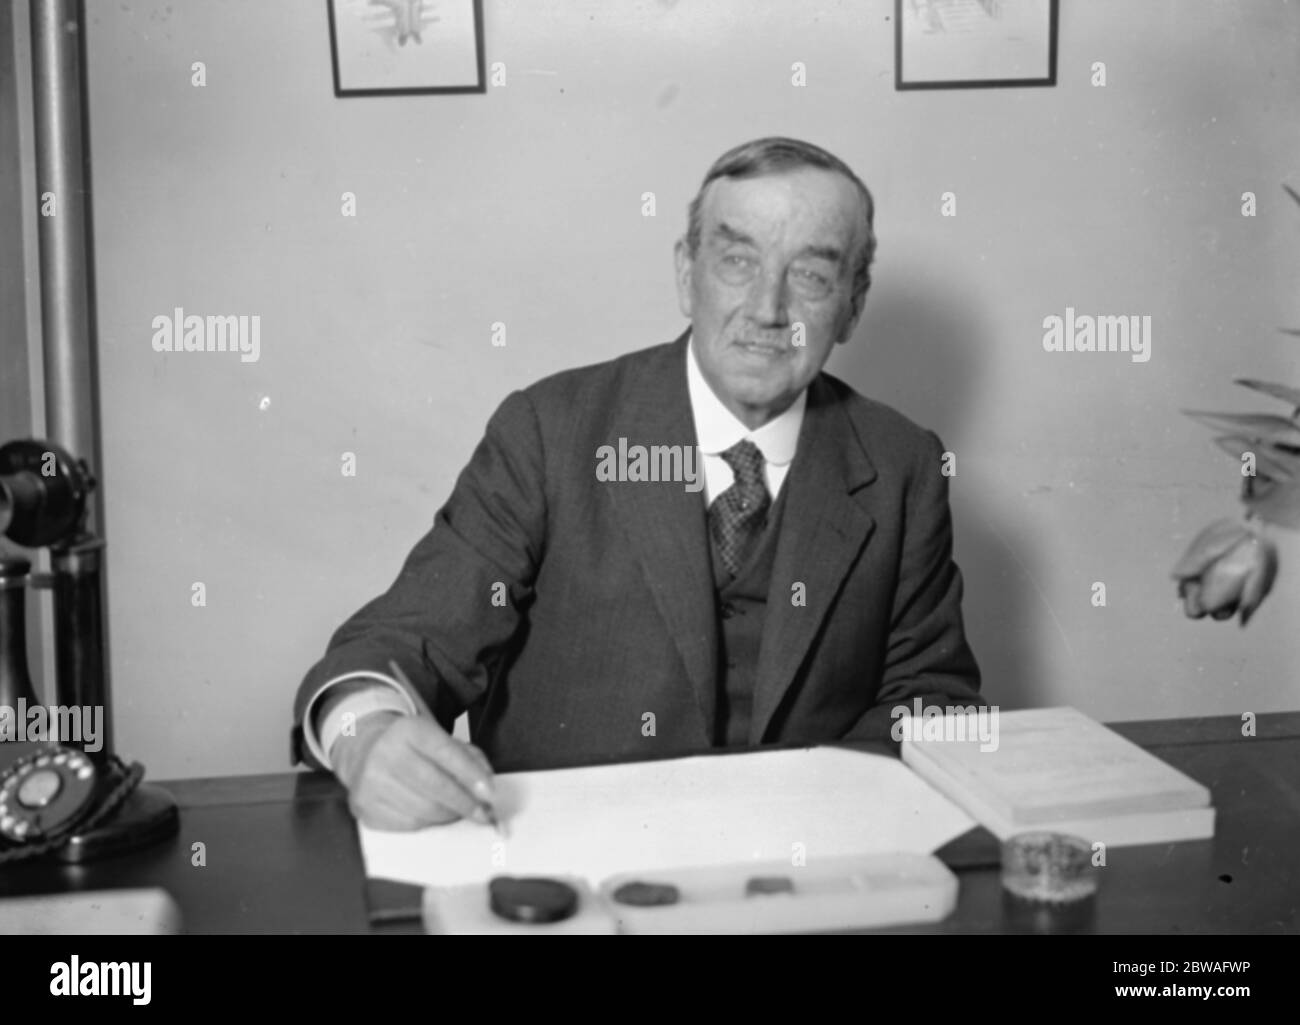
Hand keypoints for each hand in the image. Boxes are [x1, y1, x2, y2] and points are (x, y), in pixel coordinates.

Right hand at [330, 711, 496, 830]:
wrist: (365, 748)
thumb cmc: (411, 747)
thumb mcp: (439, 738)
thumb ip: (469, 758)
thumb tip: (488, 790)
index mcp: (409, 730)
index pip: (447, 754)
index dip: (472, 776)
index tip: (491, 794)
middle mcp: (386, 753)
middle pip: (436, 787)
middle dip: (466, 804)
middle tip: (483, 814)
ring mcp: (371, 782)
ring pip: (424, 810)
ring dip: (449, 815)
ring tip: (458, 811)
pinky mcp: (365, 806)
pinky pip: (408, 824)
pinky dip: (428, 822)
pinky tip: (433, 814)